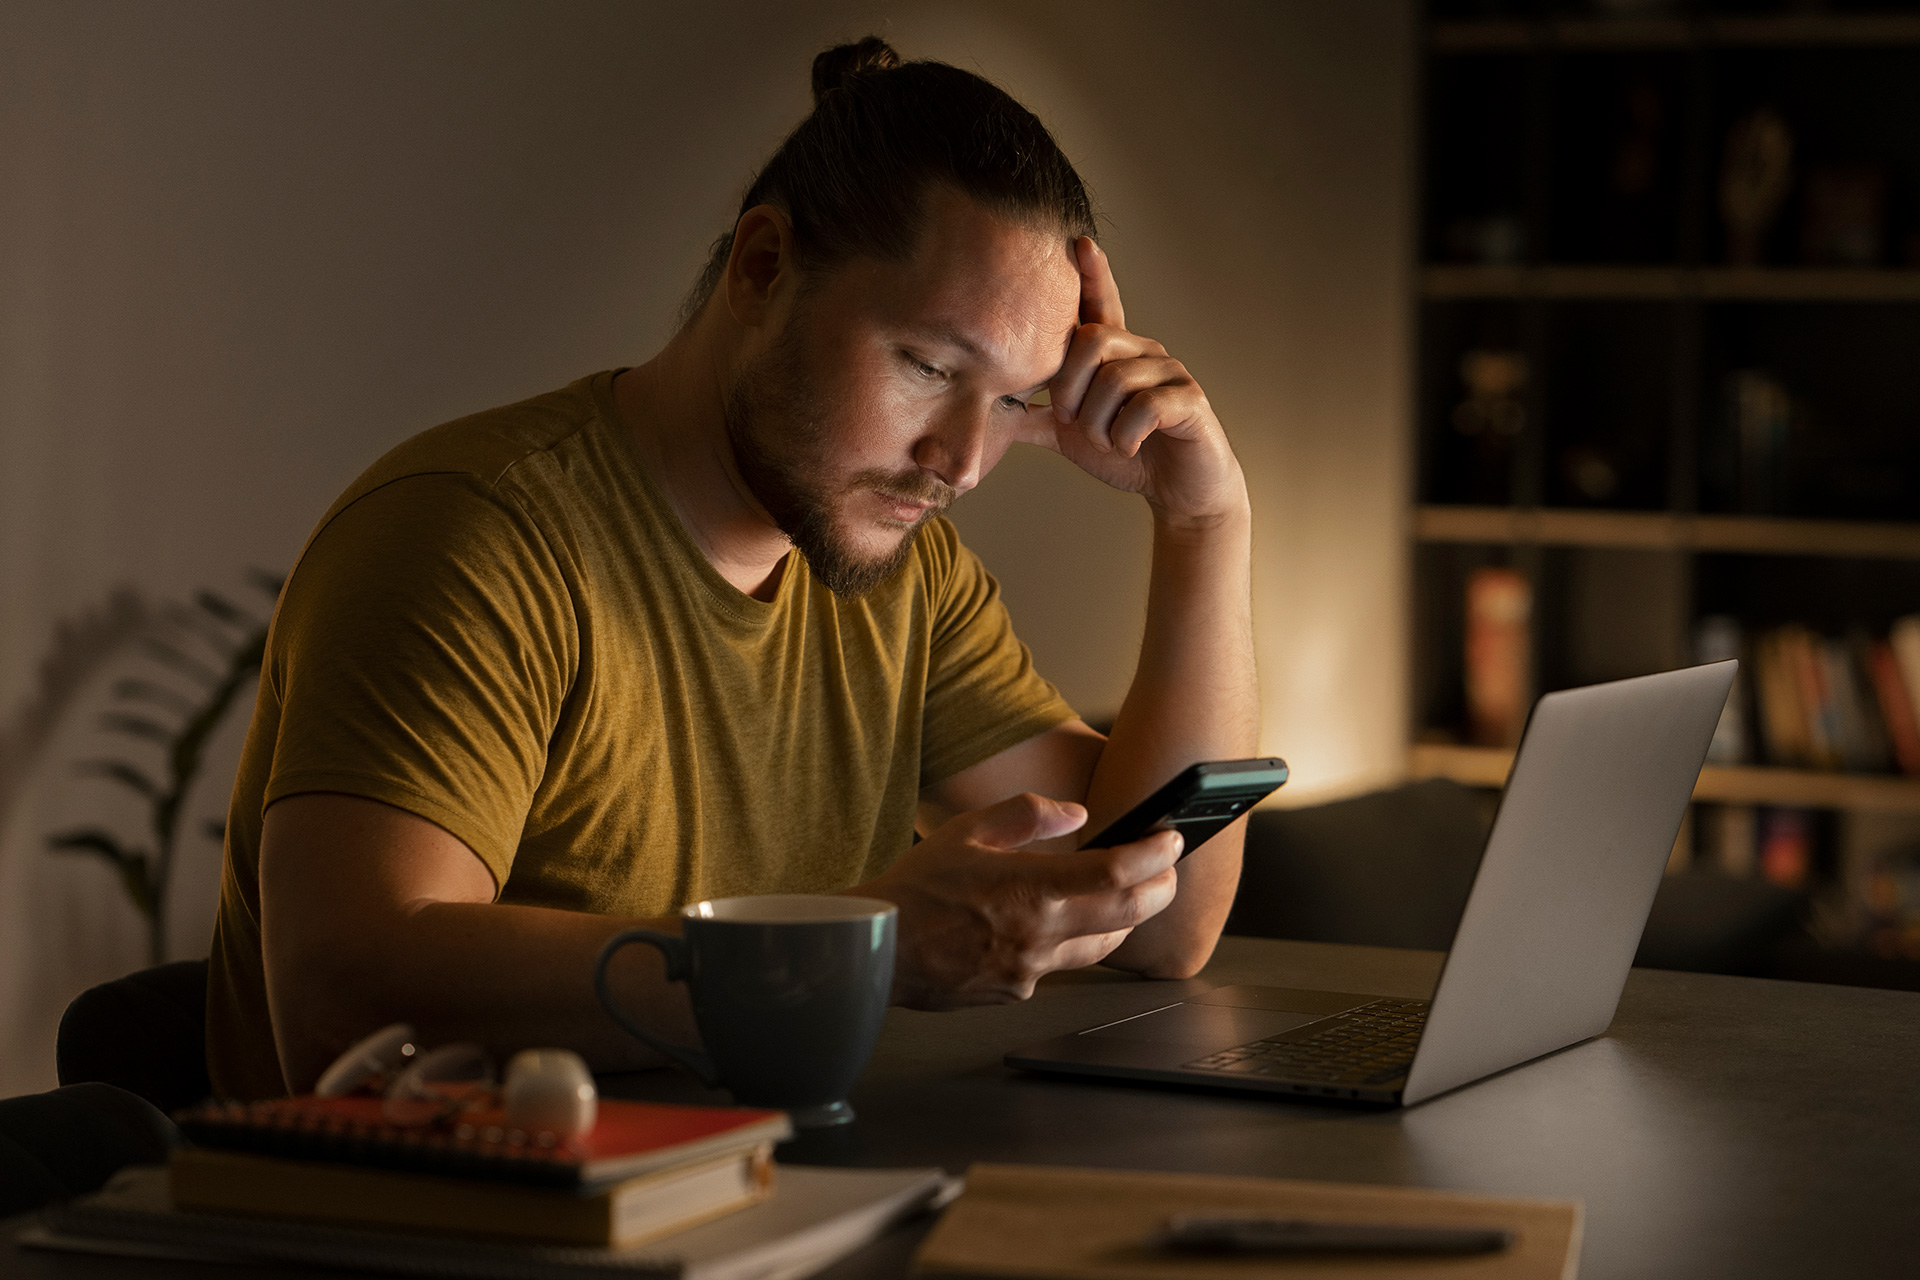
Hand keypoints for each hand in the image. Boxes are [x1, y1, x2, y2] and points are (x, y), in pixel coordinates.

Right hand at [852, 793, 1183, 1008]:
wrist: (877, 948)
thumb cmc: (915, 888)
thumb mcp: (967, 830)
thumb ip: (1028, 815)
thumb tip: (1076, 814)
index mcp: (1028, 887)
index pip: (1116, 873)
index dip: (1154, 854)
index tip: (1170, 839)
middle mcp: (1038, 933)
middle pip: (1129, 915)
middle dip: (1161, 888)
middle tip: (1167, 868)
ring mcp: (1031, 969)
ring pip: (1104, 945)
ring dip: (1126, 918)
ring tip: (1129, 893)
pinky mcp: (1019, 991)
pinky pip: (1063, 965)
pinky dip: (1073, 940)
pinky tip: (1061, 922)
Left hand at [1018, 238, 1247, 529]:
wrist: (1178, 490)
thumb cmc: (1130, 454)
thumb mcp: (1072, 436)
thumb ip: (1037, 417)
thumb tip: (990, 409)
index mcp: (1115, 355)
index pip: (1101, 305)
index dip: (1092, 275)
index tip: (1079, 243)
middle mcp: (1143, 352)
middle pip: (1092, 339)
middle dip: (1069, 388)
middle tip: (1070, 420)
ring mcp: (1170, 373)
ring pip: (1115, 379)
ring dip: (1097, 424)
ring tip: (1106, 442)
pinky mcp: (1189, 401)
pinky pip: (1145, 407)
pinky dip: (1124, 437)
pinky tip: (1129, 447)